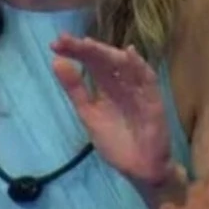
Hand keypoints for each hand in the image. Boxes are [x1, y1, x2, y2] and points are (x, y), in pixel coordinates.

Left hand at [52, 34, 172, 190]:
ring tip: (88, 43)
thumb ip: (75, 90)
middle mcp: (122, 84)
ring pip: (124, 65)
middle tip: (65, 40)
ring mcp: (138, 91)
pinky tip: (129, 53)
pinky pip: (148, 80)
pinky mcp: (153, 101)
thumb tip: (55, 62)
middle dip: (86, 49)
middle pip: (105, 60)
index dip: (75, 52)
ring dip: (107, 53)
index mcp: (106, 87)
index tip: (55, 44)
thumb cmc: (117, 143)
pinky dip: (140, 66)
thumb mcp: (89, 114)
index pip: (91, 63)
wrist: (140, 168)